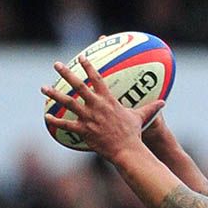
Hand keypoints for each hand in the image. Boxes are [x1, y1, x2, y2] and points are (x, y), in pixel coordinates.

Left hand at [42, 56, 164, 160]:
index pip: (96, 78)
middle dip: (66, 73)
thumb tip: (163, 103)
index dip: (89, 66)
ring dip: (54, 94)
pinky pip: (67, 124)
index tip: (82, 57)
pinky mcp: (84, 131)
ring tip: (44, 87)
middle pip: (78, 85)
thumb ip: (150, 108)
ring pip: (68, 103)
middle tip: (57, 64)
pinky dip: (56, 121)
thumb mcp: (141, 118)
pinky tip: (46, 117)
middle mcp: (96, 106)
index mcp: (108, 100)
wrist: (127, 150)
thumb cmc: (134, 135)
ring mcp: (89, 118)